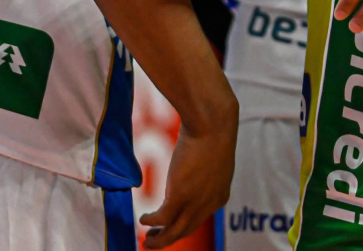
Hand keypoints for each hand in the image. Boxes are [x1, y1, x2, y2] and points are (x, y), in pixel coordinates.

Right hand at [140, 99, 237, 248]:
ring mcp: (194, 202)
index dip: (184, 224)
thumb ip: (205, 164)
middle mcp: (209, 205)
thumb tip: (194, 155)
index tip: (171, 224)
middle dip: (170, 237)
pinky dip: (151, 222)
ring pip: (175, 232)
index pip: (200, 218)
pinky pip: (162, 219)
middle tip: (156, 240)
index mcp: (219, 195)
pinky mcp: (179, 196)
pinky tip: (143, 219)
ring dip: (159, 240)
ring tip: (147, 242)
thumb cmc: (213, 129)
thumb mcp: (212, 155)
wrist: (212, 123)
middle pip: (186, 229)